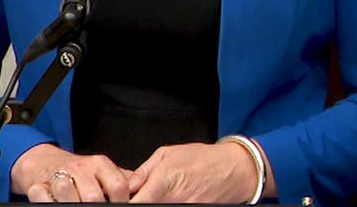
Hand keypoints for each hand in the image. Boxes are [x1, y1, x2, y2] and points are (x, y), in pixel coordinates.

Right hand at [12, 143, 131, 201]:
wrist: (45, 161)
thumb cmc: (80, 170)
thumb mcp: (103, 170)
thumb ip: (121, 179)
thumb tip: (142, 190)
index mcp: (100, 164)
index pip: (118, 186)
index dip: (122, 202)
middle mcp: (81, 168)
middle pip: (93, 196)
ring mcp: (60, 175)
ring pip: (66, 191)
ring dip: (72, 203)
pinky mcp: (39, 183)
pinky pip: (41, 194)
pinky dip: (47, 201)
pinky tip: (55, 204)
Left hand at [128, 142, 260, 202]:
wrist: (233, 170)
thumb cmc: (203, 159)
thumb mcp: (168, 154)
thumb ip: (143, 171)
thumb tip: (126, 183)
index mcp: (162, 182)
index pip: (133, 203)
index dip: (124, 201)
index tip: (123, 198)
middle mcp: (171, 200)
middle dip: (138, 202)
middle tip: (142, 194)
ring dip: (155, 202)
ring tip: (162, 194)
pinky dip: (167, 205)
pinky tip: (171, 198)